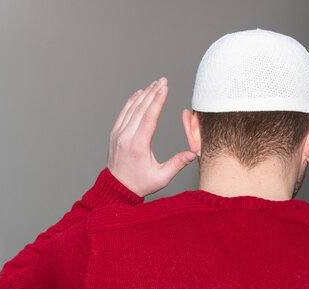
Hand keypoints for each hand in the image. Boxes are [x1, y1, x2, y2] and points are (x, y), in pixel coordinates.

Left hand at [108, 78, 196, 196]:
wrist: (117, 189)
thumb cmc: (140, 184)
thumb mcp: (161, 177)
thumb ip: (177, 164)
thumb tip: (193, 153)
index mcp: (138, 145)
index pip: (149, 117)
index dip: (158, 100)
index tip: (165, 87)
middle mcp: (126, 137)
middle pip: (141, 109)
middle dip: (153, 92)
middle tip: (163, 80)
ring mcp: (118, 134)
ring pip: (131, 109)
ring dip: (144, 95)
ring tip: (155, 84)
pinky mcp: (115, 134)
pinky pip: (123, 113)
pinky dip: (131, 102)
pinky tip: (139, 93)